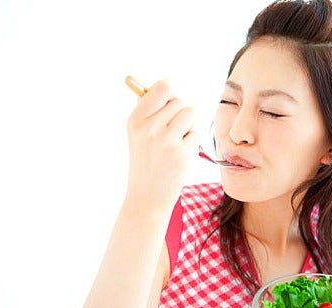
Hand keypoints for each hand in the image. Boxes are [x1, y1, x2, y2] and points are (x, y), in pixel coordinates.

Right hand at [124, 79, 198, 212]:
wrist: (146, 197)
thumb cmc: (146, 163)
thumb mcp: (138, 135)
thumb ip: (150, 110)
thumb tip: (166, 86)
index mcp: (136, 119)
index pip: (163, 87)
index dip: (170, 95)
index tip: (168, 107)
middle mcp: (149, 127)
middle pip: (180, 101)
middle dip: (180, 115)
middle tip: (169, 134)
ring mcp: (166, 140)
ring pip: (191, 114)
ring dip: (188, 127)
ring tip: (175, 144)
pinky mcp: (181, 153)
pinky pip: (196, 134)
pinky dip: (191, 143)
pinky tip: (179, 156)